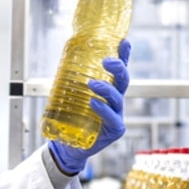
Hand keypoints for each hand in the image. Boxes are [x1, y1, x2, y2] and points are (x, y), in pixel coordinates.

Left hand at [49, 40, 130, 174]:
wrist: (67, 146)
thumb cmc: (70, 119)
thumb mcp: (69, 95)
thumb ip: (70, 79)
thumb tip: (64, 57)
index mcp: (108, 90)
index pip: (118, 70)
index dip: (123, 56)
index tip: (124, 41)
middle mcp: (115, 101)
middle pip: (123, 81)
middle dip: (119, 68)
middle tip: (107, 61)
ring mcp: (117, 115)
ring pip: (117, 98)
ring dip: (105, 89)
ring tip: (91, 84)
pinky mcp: (115, 130)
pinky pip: (112, 118)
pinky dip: (103, 109)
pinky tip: (94, 103)